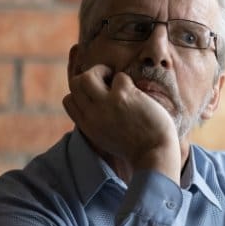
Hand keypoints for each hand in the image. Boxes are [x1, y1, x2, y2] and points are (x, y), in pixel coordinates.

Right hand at [62, 64, 180, 180]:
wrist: (155, 155)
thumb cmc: (139, 147)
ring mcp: (106, 104)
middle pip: (75, 84)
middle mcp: (92, 115)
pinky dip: (128, 81)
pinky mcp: (123, 96)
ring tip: (116, 80)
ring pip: (87, 76)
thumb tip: (99, 104)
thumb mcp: (107, 138)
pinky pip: (120, 77)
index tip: (98, 94)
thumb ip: (98, 122)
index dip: (82, 93)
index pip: (68, 100)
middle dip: (90, 76)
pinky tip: (137, 93)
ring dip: (102, 71)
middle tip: (108, 81)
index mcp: (87, 126)